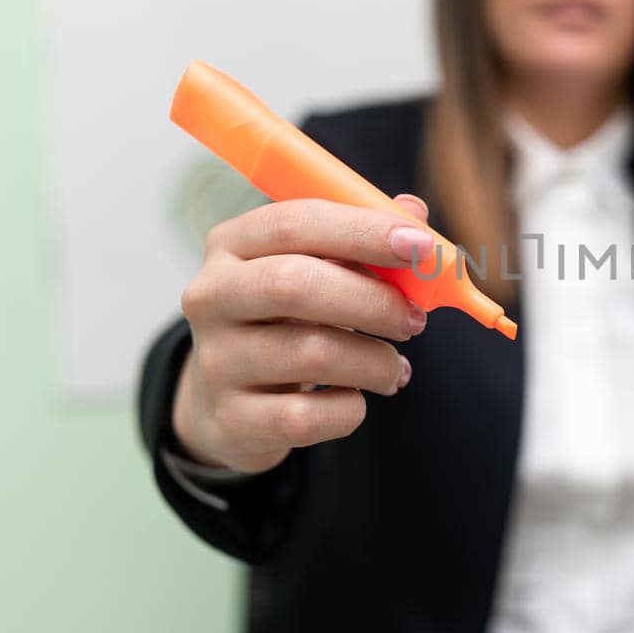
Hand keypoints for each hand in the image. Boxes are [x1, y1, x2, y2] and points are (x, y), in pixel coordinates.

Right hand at [170, 195, 434, 473]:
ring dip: (374, 361)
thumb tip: (416, 214)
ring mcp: (216, 360)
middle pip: (296, 285)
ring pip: (313, 354)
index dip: (364, 231)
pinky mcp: (231, 418)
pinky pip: (308, 416)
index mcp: (233, 244)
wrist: (231, 404)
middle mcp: (212, 296)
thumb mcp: (316, 271)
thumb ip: (363, 240)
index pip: (296, 222)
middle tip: (414, 320)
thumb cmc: (288, 321)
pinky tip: (355, 399)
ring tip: (392, 368)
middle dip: (374, 301)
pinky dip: (349, 409)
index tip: (422, 246)